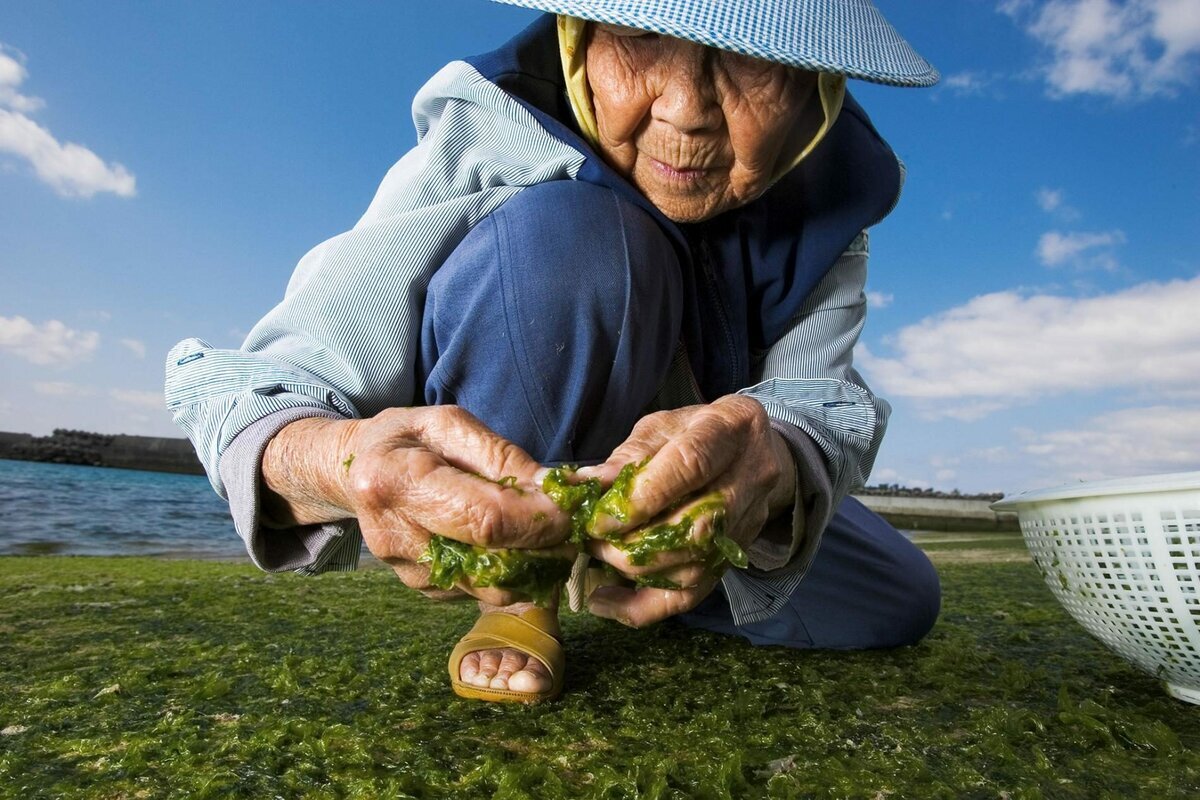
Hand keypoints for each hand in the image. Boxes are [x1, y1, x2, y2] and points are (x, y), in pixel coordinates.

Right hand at [261, 406, 572, 603]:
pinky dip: (507, 571)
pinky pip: (481, 590)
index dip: (538, 519)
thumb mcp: (450, 425)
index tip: (571, 509)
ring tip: (543, 531)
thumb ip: (502, 457)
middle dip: (544, 549)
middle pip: (492, 563)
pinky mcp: (422, 590)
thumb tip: (556, 489)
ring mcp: (406, 572)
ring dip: (531, 565)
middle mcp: (395, 537)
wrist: (355, 472)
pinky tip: (509, 542)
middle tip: (570, 526)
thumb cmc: (407, 439)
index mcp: (396, 482)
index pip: (484, 519)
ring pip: (492, 587)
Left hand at [579, 395, 794, 626]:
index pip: (689, 467)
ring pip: (693, 567)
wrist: (754, 452)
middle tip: (592, 540)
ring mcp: (747, 524)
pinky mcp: (733, 558)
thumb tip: (586, 486)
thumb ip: (628, 456)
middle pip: (695, 528)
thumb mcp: (663, 427)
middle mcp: (749, 479)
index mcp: (731, 429)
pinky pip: (692, 594)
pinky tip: (606, 602)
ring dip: (636, 571)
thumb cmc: (698, 433)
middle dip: (634, 543)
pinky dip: (644, 606)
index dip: (641, 498)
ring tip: (598, 559)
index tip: (598, 519)